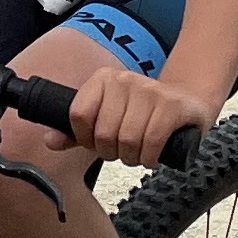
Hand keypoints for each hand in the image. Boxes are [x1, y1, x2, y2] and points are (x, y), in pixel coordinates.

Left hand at [57, 70, 216, 168]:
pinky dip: (149, 157)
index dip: (85, 138)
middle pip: (103, 133)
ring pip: (127, 140)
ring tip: (138, 152)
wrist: (187, 100)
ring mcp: (150, 91)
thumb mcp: (106, 118)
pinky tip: (152, 155)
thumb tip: (50, 141)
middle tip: (122, 150)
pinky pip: (152, 141)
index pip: (79, 114)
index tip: (96, 142)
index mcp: (103, 79)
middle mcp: (125, 80)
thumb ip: (76, 132)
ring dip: (132, 157)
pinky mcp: (172, 106)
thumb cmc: (142, 114)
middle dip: (112, 152)